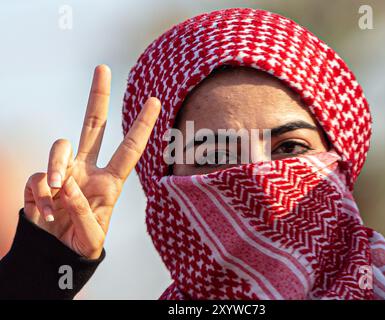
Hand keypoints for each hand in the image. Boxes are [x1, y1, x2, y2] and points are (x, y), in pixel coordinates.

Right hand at [24, 65, 160, 258]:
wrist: (54, 256)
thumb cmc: (81, 244)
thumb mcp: (92, 236)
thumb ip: (83, 212)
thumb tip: (67, 184)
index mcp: (110, 181)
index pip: (130, 148)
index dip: (142, 125)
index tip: (155, 100)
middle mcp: (87, 170)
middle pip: (93, 125)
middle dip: (98, 97)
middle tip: (102, 67)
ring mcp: (63, 173)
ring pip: (60, 146)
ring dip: (57, 167)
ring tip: (57, 193)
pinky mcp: (40, 181)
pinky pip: (38, 177)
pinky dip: (41, 195)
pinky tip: (46, 213)